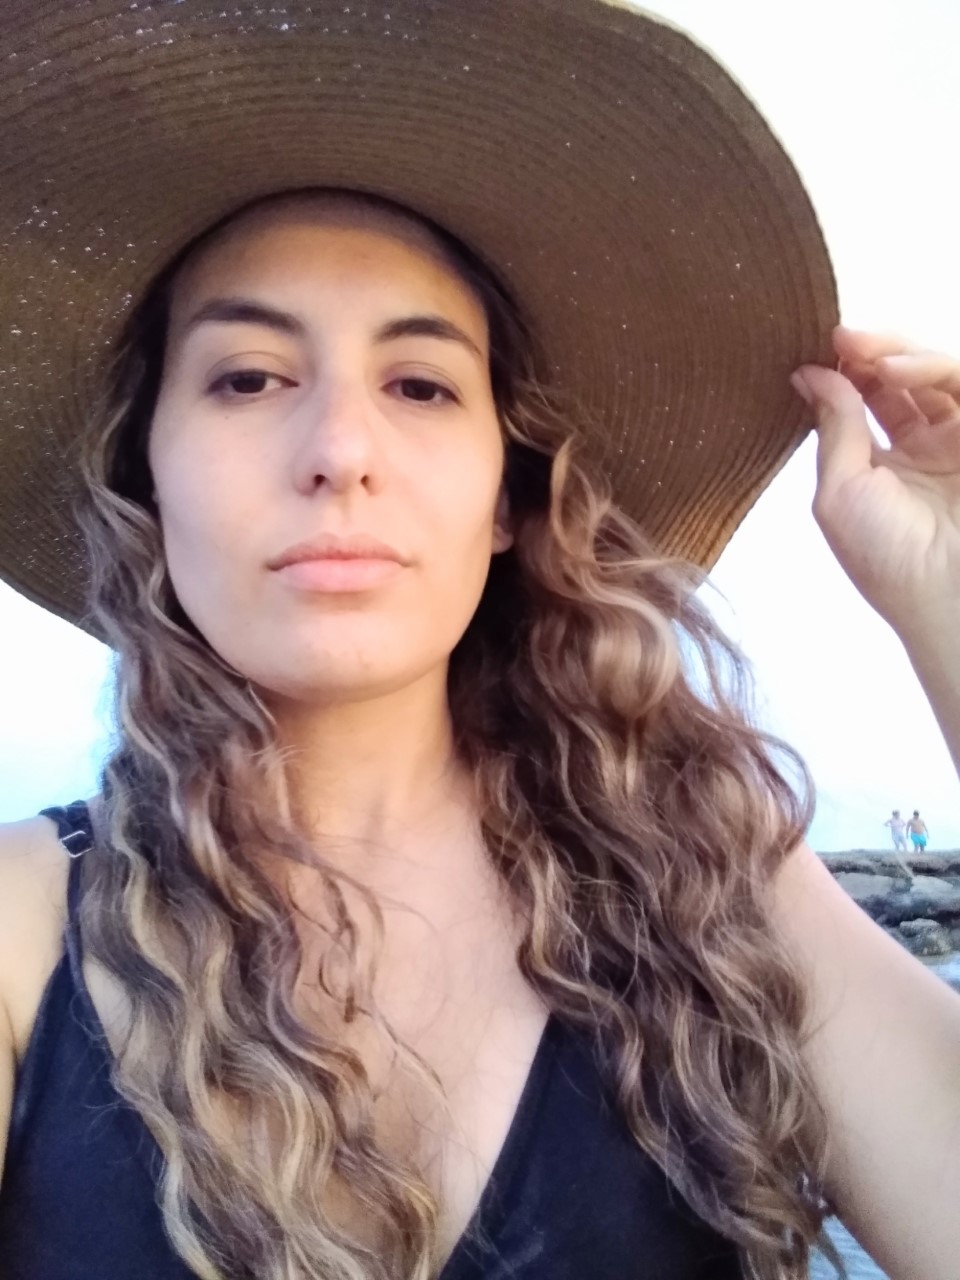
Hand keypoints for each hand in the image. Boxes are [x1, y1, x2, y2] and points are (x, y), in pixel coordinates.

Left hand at [791, 325, 959, 643]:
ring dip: (895, 352)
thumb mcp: (839, 491)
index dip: (841, 374)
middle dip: (867, 352)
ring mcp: (957, 440)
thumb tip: (810, 373)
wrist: (948, 593)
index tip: (814, 353)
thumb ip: (833, 427)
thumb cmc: (885, 558)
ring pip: (931, 373)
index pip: (862, 403)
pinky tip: (894, 368)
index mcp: (880, 468)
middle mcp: (922, 449)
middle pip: (898, 379)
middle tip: (840, 337)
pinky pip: (959, 384)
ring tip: (863, 350)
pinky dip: (927, 367)